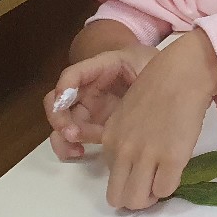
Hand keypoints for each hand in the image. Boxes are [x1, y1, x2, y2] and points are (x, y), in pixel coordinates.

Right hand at [45, 43, 156, 160]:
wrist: (159, 76)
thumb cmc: (149, 66)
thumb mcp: (149, 63)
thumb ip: (143, 73)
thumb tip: (142, 90)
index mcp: (100, 68)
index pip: (74, 73)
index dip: (65, 85)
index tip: (63, 99)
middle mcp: (86, 89)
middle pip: (57, 102)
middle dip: (60, 119)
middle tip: (72, 133)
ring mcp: (88, 109)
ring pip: (61, 123)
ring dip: (63, 138)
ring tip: (77, 150)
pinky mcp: (93, 126)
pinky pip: (73, 139)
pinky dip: (70, 148)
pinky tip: (81, 153)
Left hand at [100, 29, 216, 209]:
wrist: (183, 73)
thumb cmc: (161, 85)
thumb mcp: (129, 112)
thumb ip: (126, 137)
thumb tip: (135, 159)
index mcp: (110, 139)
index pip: (111, 179)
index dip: (129, 180)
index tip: (143, 172)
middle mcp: (124, 151)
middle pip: (119, 198)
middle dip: (135, 198)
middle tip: (152, 186)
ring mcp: (147, 156)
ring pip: (139, 201)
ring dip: (152, 197)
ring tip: (164, 181)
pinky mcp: (172, 158)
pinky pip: (165, 190)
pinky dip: (170, 186)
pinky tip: (177, 169)